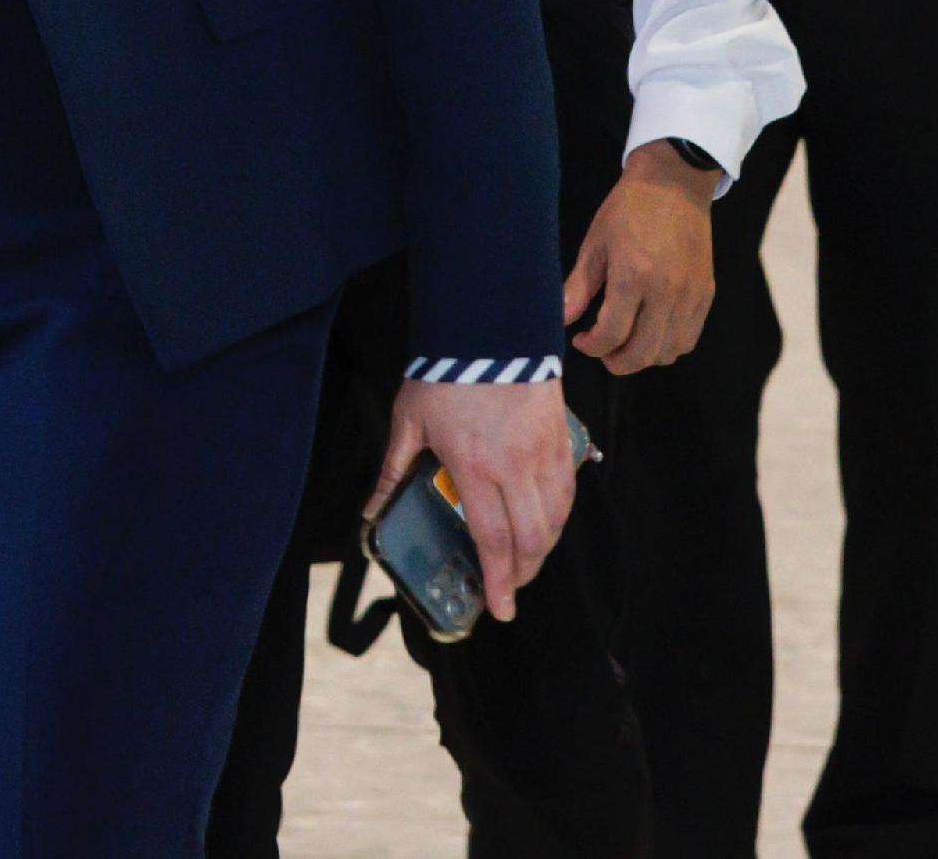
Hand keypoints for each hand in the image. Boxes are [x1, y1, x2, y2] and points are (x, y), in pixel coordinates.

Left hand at [373, 376, 575, 622]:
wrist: (490, 329)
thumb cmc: (444, 374)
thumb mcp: (409, 422)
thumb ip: (392, 470)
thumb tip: (370, 512)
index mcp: (476, 467)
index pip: (493, 539)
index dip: (498, 579)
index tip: (500, 609)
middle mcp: (516, 468)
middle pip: (531, 539)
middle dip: (523, 574)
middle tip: (510, 591)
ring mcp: (544, 455)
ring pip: (555, 520)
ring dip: (543, 550)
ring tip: (525, 564)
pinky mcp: (561, 441)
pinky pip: (567, 492)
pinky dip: (559, 518)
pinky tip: (546, 526)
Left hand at [562, 144, 716, 372]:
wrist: (674, 184)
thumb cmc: (628, 209)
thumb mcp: (595, 243)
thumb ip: (579, 286)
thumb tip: (560, 318)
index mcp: (634, 276)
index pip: (612, 334)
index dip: (592, 346)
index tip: (580, 340)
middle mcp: (668, 292)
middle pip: (643, 353)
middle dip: (616, 361)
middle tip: (600, 350)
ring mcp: (692, 296)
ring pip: (669, 351)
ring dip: (643, 356)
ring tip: (623, 341)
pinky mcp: (706, 294)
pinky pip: (689, 337)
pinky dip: (668, 345)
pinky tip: (649, 331)